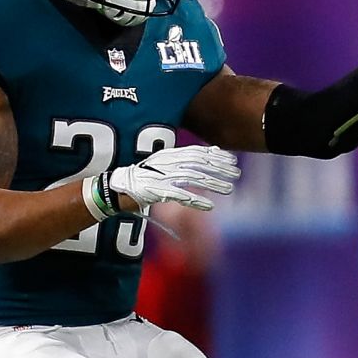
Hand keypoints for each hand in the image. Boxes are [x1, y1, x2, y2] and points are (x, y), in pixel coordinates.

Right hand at [106, 144, 239, 212]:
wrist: (120, 187)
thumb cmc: (147, 176)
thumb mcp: (168, 162)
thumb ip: (188, 157)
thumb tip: (213, 150)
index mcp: (170, 155)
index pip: (198, 152)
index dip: (216, 156)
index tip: (233, 160)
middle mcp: (167, 163)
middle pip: (198, 164)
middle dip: (219, 168)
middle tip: (237, 173)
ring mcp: (162, 177)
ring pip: (192, 179)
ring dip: (212, 184)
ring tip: (229, 189)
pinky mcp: (157, 192)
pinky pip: (180, 196)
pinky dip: (196, 201)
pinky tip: (210, 206)